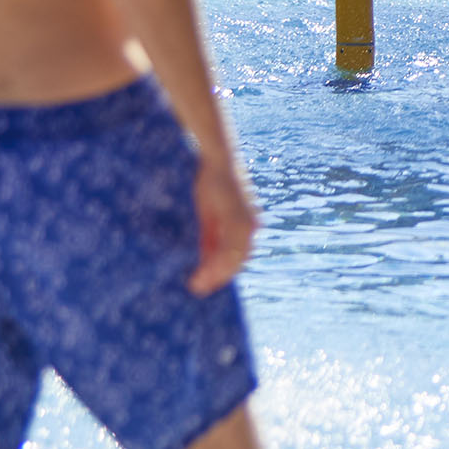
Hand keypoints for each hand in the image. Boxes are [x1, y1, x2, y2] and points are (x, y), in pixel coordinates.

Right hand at [189, 151, 258, 295]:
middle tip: (198, 290)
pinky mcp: (239, 217)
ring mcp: (247, 222)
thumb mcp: (209, 216)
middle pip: (237, 261)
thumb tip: (204, 263)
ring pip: (234, 257)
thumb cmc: (212, 184)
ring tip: (197, 284)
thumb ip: (210, 239)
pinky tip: (204, 269)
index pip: (237, 258)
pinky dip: (217, 260)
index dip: (222, 273)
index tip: (206, 286)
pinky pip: (229, 245)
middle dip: (218, 278)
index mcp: (247, 227)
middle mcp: (252, 227)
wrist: (217, 157)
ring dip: (216, 273)